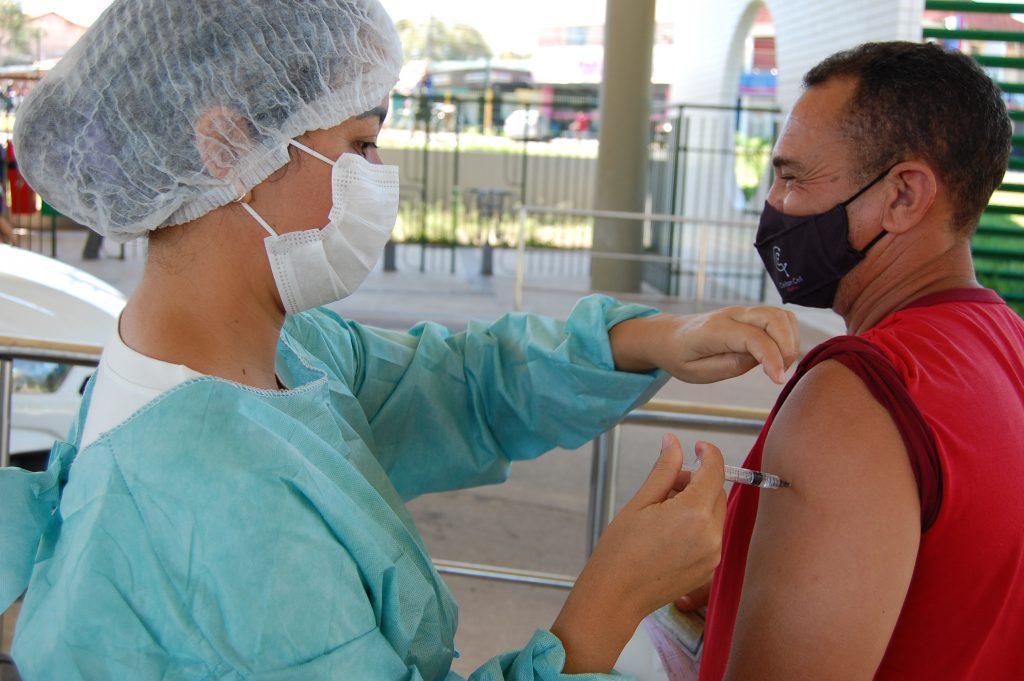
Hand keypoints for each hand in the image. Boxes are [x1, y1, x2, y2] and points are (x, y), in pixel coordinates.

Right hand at [551, 434, 725, 672]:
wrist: (616, 596)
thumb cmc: (620, 549)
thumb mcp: (641, 502)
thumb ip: (664, 470)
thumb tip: (673, 441)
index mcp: (694, 512)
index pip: (714, 471)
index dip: (708, 453)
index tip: (697, 447)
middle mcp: (711, 534)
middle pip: (716, 493)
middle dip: (697, 481)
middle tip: (667, 484)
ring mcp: (713, 554)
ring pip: (715, 515)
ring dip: (698, 504)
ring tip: (664, 511)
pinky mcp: (709, 570)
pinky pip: (711, 536)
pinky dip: (697, 526)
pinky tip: (669, 532)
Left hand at [610, 306, 799, 383]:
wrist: (667, 336)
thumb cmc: (679, 356)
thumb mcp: (697, 372)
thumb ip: (731, 366)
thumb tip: (763, 361)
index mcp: (714, 330)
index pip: (753, 338)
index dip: (772, 358)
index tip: (778, 380)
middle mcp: (731, 315)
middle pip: (774, 319)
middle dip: (787, 347)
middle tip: (781, 374)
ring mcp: (742, 311)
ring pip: (781, 315)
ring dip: (791, 340)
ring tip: (781, 366)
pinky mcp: (749, 314)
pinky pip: (778, 317)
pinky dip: (787, 335)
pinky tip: (778, 355)